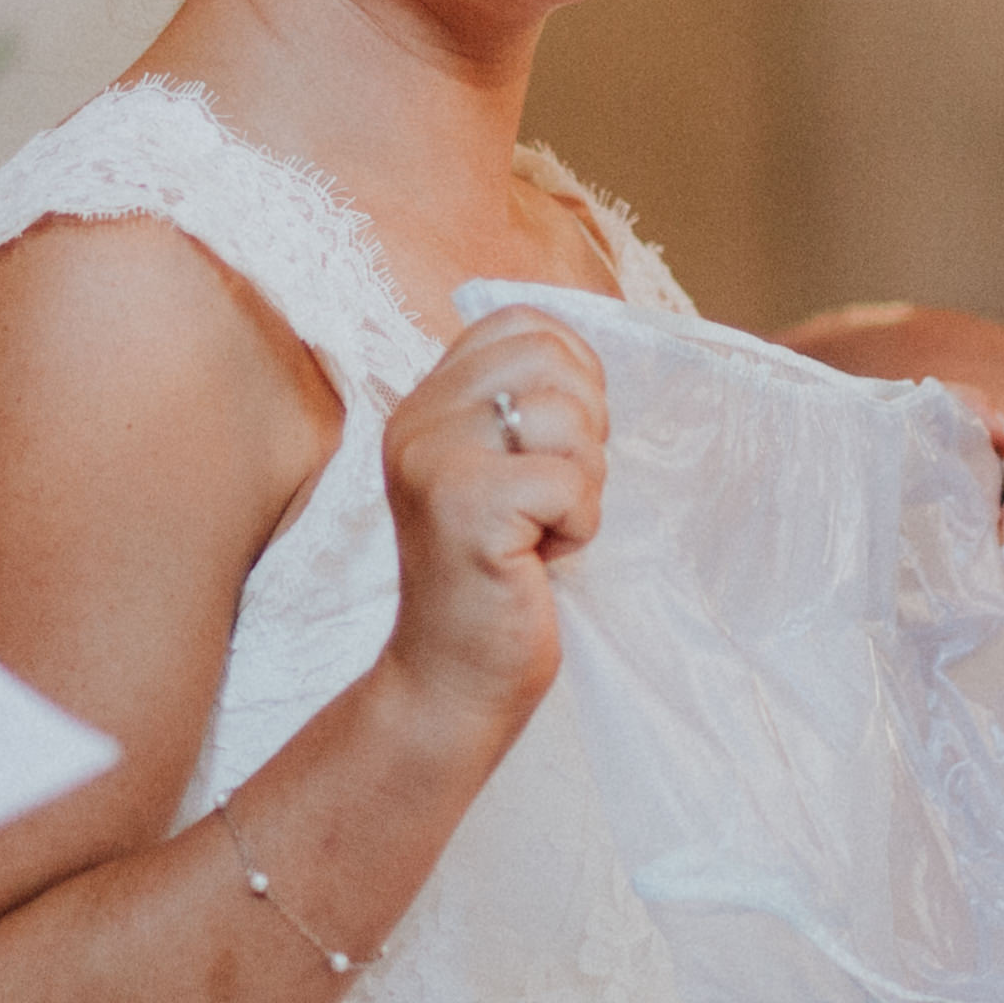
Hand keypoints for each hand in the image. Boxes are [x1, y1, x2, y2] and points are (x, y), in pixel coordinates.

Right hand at [371, 314, 604, 739]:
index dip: (572, 375)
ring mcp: (434, 461)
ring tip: (539, 529)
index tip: (556, 447)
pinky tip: (537, 558)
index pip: (522, 324)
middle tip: (550, 497)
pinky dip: (578, 526)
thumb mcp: (499, 471)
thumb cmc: (496, 579)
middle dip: (583, 431)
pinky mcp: (465, 508)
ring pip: (567, 417)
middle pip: (552, 359)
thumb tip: (585, 354)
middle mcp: (418, 421)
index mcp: (426, 403)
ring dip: (582, 484)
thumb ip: (521, 407)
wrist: (453, 678)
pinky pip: (571, 481)